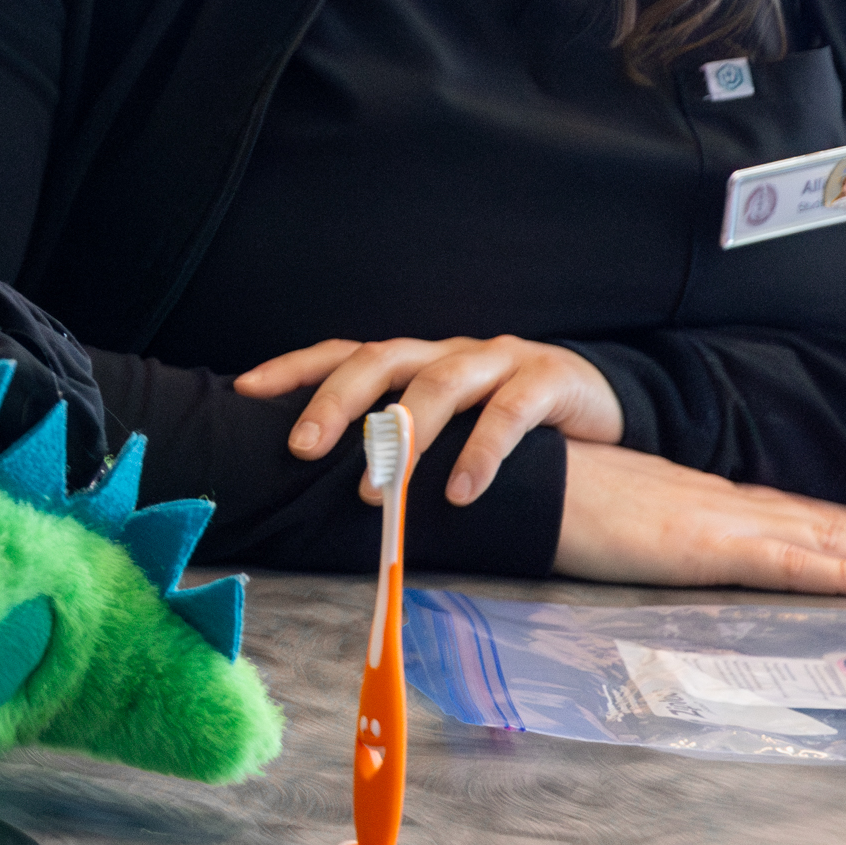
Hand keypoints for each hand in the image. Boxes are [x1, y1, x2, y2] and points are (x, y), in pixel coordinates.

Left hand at [237, 333, 624, 504]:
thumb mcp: (450, 427)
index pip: (344, 353)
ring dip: (403, 439)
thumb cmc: (508, 425)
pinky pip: (509, 413)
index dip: (294, 368)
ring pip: (439, 384)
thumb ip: (400, 442)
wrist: (602, 406)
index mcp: (416, 359)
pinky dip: (481, 453)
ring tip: (374, 493)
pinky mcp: (549, 379)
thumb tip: (322, 486)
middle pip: (381, 359)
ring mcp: (498, 360)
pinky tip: (461, 493)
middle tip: (301, 448)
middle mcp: (448, 351)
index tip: (243, 390)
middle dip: (336, 401)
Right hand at [557, 443, 845, 593]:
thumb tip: (646, 533)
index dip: (837, 522)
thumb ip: (633, 522)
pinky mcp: (699, 548)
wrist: (510, 480)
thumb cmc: (540, 493)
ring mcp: (712, 524)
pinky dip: (835, 570)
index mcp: (690, 498)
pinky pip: (782, 564)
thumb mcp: (598, 507)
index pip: (779, 512)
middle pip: (813, 520)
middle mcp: (714, 504)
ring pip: (815, 537)